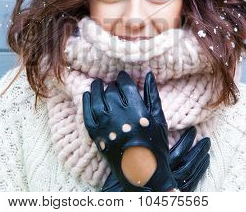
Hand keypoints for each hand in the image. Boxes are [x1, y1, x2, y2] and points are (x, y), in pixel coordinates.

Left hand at [83, 70, 177, 191]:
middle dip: (111, 85)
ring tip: (97, 84)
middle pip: (111, 92)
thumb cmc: (155, 145)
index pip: (125, 86)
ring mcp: (106, 126)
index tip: (122, 76)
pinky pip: (87, 115)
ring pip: (96, 100)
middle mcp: (119, 117)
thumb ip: (152, 95)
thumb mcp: (159, 119)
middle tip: (112, 83)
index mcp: (137, 111)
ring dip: (96, 89)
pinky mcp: (96, 135)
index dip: (123, 78)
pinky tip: (87, 95)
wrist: (142, 171)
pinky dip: (86, 103)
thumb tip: (149, 74)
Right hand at [101, 126, 210, 191]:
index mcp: (155, 168)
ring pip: (190, 174)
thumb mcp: (128, 158)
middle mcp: (164, 180)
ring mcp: (169, 189)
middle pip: (188, 164)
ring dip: (200, 161)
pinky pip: (190, 185)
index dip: (187, 141)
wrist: (119, 195)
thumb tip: (153, 120)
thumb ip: (143, 144)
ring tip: (206, 151)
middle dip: (199, 151)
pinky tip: (202, 165)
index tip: (193, 130)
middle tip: (206, 140)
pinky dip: (198, 173)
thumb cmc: (121, 176)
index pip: (178, 153)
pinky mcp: (171, 194)